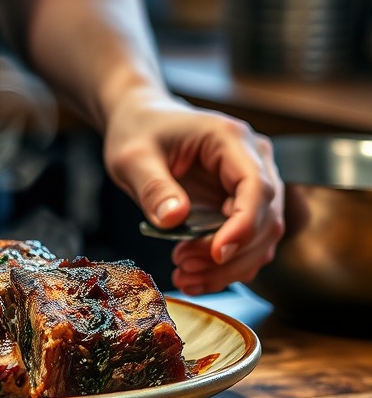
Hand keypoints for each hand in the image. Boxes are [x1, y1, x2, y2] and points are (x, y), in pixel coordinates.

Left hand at [102, 88, 283, 294]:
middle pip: (266, 218)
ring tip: (185, 277)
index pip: (256, 186)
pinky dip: (226, 265)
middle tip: (184, 267)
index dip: (243, 225)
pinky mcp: (241, 202)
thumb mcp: (132, 157)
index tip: (216, 253)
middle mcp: (253, 159)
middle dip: (230, 253)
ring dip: (229, 267)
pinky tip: (195, 276)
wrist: (140, 120)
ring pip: (262, 236)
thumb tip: (174, 219)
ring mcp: (252, 182)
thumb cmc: (137, 130)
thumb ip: (153, 187)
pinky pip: (247, 240)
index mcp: (230, 139)